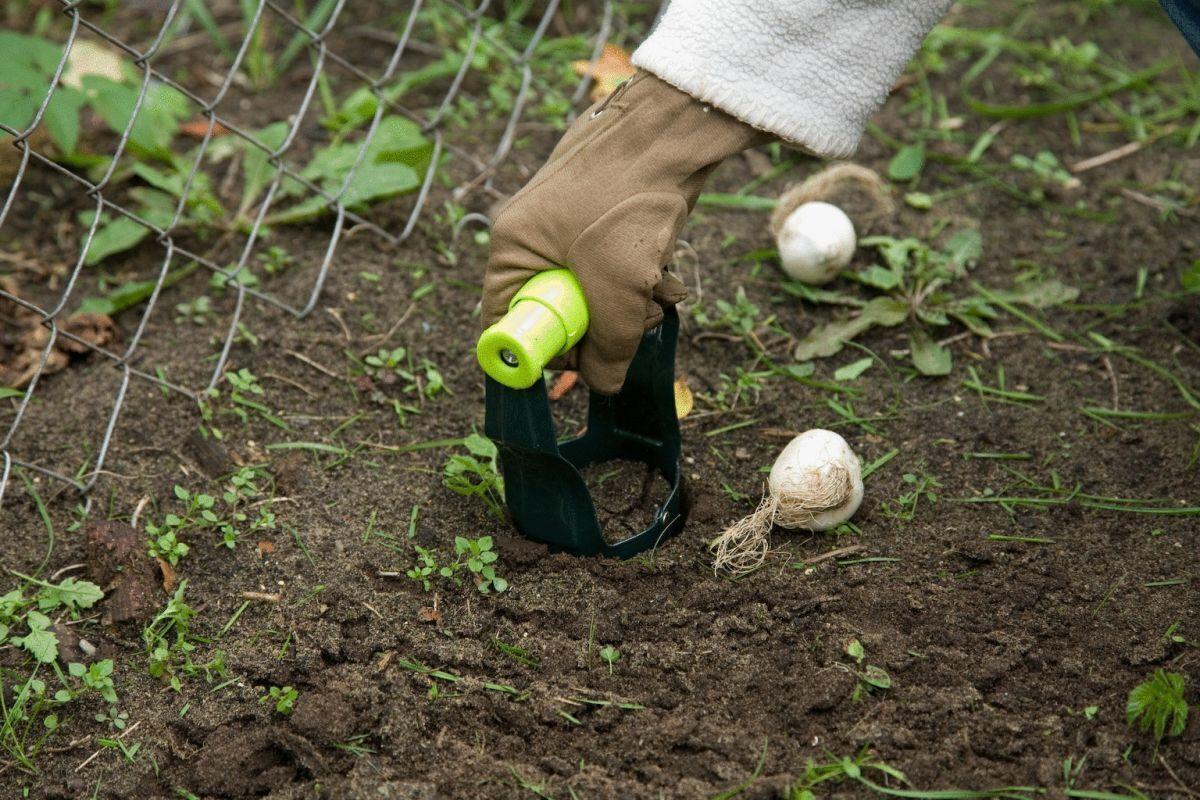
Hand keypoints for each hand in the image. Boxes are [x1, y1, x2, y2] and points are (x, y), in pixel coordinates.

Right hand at [482, 71, 769, 393]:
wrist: (674, 127)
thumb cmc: (629, 200)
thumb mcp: (618, 288)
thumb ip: (608, 348)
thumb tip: (602, 386)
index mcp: (512, 248)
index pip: (505, 323)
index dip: (541, 353)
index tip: (579, 367)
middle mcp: (532, 237)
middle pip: (557, 315)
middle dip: (603, 327)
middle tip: (634, 323)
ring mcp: (568, 227)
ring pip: (594, 296)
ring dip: (632, 305)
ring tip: (660, 291)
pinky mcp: (602, 221)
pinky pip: (614, 271)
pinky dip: (642, 279)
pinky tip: (667, 271)